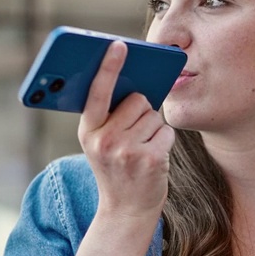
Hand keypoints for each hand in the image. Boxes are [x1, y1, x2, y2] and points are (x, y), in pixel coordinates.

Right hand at [77, 41, 175, 220]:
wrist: (126, 211)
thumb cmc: (116, 169)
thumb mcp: (100, 143)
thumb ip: (107, 116)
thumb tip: (133, 82)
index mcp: (88, 131)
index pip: (97, 92)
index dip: (108, 66)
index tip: (117, 45)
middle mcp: (104, 140)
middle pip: (137, 100)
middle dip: (140, 112)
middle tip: (132, 137)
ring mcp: (127, 151)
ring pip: (154, 115)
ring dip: (153, 128)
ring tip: (141, 149)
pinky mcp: (150, 160)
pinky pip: (166, 132)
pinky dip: (164, 142)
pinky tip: (153, 158)